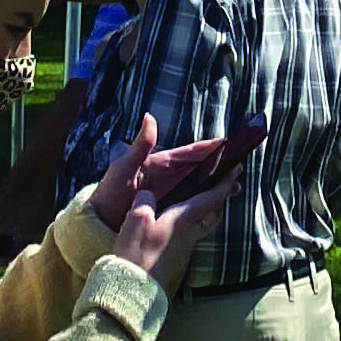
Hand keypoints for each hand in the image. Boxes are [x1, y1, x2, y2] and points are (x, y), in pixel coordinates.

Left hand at [85, 113, 246, 232]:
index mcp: (161, 163)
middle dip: (220, 166)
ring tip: (236, 188)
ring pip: (200, 187)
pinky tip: (219, 206)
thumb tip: (150, 117)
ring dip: (217, 185)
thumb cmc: (109, 192)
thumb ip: (140, 145)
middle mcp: (169, 177)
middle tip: (241, 166)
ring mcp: (170, 194)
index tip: (230, 143)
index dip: (210, 148)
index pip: (191, 153)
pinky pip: (193, 204)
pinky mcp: (169, 210)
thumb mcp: (123, 167)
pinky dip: (207, 203)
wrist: (99, 223)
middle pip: (201, 169)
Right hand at [109, 169, 240, 288]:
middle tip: (227, 183)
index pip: (211, 198)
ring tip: (209, 200)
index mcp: (183, 220)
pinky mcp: (176, 259)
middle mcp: (189, 234)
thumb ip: (145, 201)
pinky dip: (195, 222)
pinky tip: (184, 222)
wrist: (135, 291)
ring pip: (204, 225)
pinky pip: (192, 234)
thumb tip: (148, 195)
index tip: (237, 169)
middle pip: (213, 212)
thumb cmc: (137, 255)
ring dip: (210, 210)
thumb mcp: (136, 220)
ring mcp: (184, 249)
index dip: (225, 182)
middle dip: (221, 196)